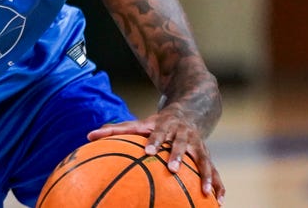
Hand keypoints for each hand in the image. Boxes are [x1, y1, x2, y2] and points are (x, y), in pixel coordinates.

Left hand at [88, 111, 224, 203]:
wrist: (190, 109)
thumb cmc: (157, 122)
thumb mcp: (139, 123)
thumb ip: (115, 130)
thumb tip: (88, 135)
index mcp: (164, 126)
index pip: (157, 133)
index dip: (153, 141)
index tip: (147, 150)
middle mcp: (182, 134)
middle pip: (181, 144)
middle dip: (178, 156)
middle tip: (173, 169)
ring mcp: (197, 144)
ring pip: (203, 160)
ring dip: (206, 175)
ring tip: (207, 192)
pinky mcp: (206, 154)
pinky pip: (214, 170)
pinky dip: (217, 184)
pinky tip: (219, 199)